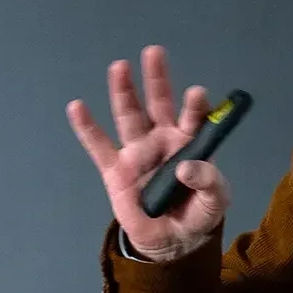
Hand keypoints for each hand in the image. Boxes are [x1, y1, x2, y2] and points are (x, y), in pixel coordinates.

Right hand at [66, 45, 233, 261]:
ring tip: (120, 67)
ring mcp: (137, 151)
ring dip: (124, 92)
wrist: (171, 240)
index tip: (196, 93)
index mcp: (189, 143)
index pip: (193, 118)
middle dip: (157, 79)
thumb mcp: (215, 204)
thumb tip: (187, 167)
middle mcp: (162, 139)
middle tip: (154, 52)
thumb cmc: (197, 214)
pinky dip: (87, 127)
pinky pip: (99, 146)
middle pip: (158, 104)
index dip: (194, 106)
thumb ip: (209, 184)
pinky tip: (77, 107)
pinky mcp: (115, 169)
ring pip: (129, 116)